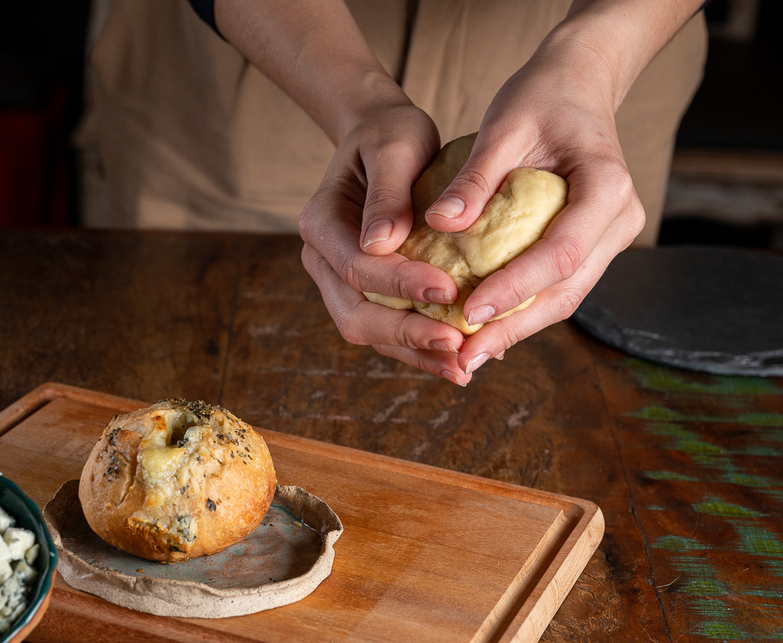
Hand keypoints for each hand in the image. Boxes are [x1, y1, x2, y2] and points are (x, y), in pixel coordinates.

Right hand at [298, 101, 479, 384]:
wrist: (384, 139)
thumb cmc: (392, 134)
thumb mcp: (395, 146)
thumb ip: (388, 193)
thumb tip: (381, 244)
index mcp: (320, 224)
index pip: (356, 267)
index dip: (400, 284)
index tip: (449, 290)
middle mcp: (322, 260)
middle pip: (355, 314)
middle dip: (407, 334)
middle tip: (456, 346)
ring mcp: (340, 282)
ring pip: (370, 331)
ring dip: (415, 352)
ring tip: (462, 368)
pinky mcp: (366, 294)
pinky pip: (388, 329)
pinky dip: (420, 346)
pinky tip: (458, 359)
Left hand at [423, 33, 646, 376]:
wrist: (580, 82)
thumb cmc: (541, 97)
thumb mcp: (504, 125)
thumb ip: (475, 177)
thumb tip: (439, 225)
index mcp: (608, 186)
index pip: (560, 253)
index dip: (515, 288)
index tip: (469, 311)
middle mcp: (620, 219)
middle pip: (567, 289)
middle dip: (514, 327)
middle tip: (465, 358)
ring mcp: (612, 237)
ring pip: (566, 296)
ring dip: (518, 328)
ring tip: (471, 355)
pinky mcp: (594, 245)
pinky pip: (560, 285)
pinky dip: (524, 308)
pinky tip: (488, 331)